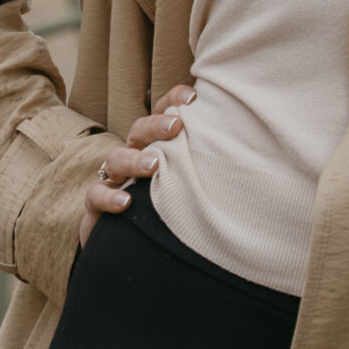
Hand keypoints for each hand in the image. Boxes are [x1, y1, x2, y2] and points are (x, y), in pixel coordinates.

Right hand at [79, 85, 194, 249]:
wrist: (133, 249)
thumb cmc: (171, 206)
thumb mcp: (191, 182)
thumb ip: (209, 165)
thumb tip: (253, 151)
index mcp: (157, 144)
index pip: (163, 112)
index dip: (174, 101)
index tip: (194, 100)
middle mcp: (135, 155)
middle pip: (139, 130)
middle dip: (156, 126)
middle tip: (176, 127)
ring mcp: (114, 179)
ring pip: (115, 158)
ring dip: (134, 159)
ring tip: (154, 165)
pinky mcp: (98, 206)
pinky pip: (96, 195)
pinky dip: (108, 197)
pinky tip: (126, 203)